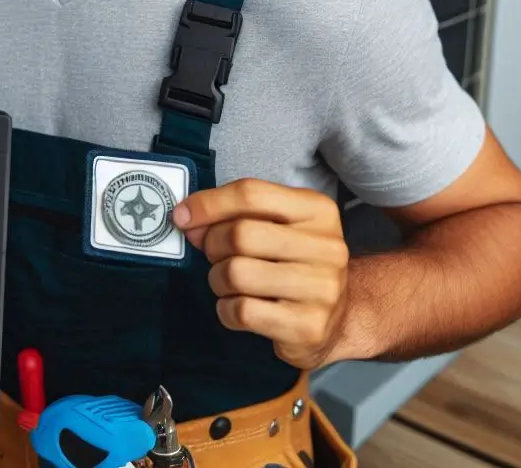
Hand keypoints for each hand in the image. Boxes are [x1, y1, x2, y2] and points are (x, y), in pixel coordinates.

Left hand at [172, 179, 349, 369]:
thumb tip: (187, 219)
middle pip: (241, 234)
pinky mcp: (309, 327)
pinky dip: (226, 310)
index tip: (182, 216)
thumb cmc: (293, 263)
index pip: (251, 193)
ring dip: (218, 279)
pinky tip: (237, 308)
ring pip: (237, 273)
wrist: (337, 319)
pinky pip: (243, 311)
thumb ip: (233, 215)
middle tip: (214, 256)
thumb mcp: (275, 225)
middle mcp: (327, 246)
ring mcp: (322, 289)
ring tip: (228, 283)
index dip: (208, 203)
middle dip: (212, 245)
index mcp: (317, 210)